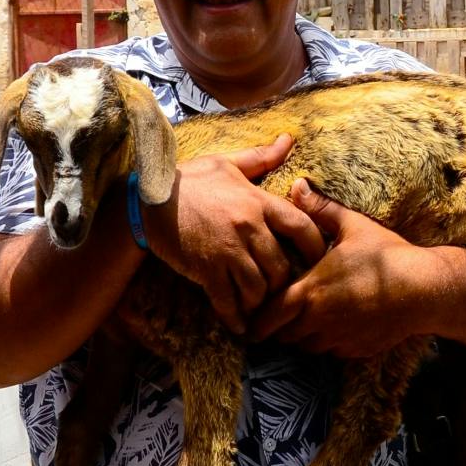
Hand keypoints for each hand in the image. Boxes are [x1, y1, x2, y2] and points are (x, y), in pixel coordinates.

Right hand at [143, 137, 325, 335]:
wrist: (147, 202)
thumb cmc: (188, 180)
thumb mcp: (226, 163)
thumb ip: (260, 157)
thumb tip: (288, 139)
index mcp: (257, 201)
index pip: (302, 226)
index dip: (315, 247)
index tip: (318, 259)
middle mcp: (247, 228)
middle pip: (282, 266)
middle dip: (284, 282)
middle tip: (284, 290)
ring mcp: (227, 251)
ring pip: (259, 288)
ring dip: (261, 301)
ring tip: (261, 306)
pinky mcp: (206, 270)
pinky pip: (229, 301)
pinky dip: (236, 317)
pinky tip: (240, 325)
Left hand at [247, 179, 440, 357]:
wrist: (426, 291)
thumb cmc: (388, 256)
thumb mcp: (354, 226)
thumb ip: (321, 209)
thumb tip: (298, 185)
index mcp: (310, 292)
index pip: (268, 315)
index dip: (256, 319)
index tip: (249, 317)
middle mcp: (318, 321)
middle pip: (282, 336)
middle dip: (275, 329)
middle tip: (271, 319)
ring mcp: (337, 339)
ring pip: (305, 347)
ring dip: (299, 337)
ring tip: (300, 322)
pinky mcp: (355, 351)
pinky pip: (330, 351)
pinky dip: (324, 342)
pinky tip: (332, 326)